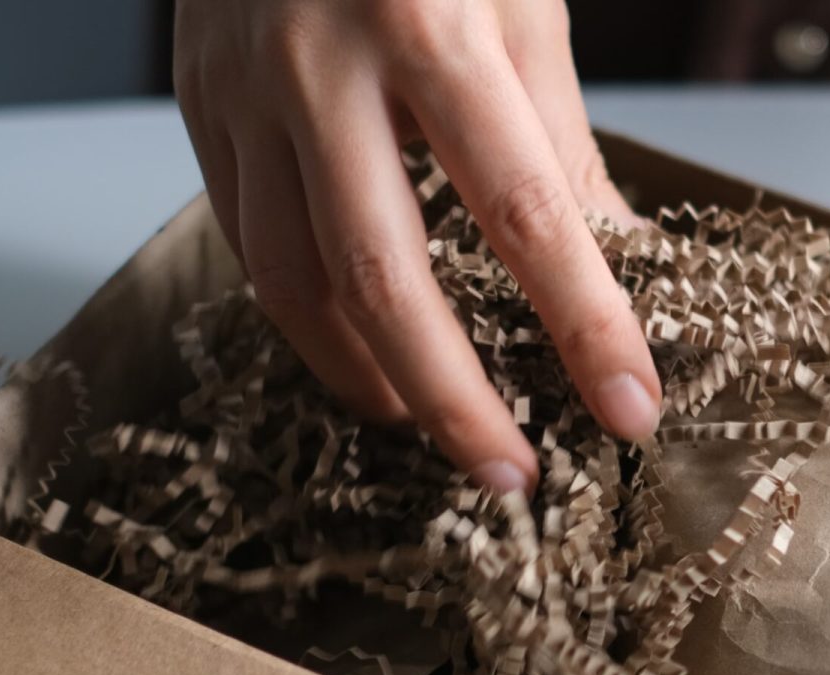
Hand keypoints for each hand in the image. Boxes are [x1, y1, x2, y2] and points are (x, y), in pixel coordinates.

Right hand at [173, 0, 659, 492]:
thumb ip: (561, 143)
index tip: (632, 409)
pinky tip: (362, 355)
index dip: (584, 324)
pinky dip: (308, 320)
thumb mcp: (522, 5)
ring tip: (436, 426)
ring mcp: (242, 88)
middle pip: (384, 280)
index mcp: (428, 23)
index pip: (523, 213)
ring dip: (372, 377)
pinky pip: (247, 244)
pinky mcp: (196, 105)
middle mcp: (320, 64)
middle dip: (456, 400)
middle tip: (512, 473)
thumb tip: (622, 268)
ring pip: (294, 282)